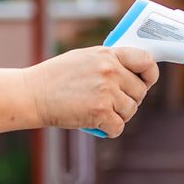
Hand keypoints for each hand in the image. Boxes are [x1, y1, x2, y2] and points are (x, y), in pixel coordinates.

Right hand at [24, 46, 159, 137]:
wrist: (32, 94)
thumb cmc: (57, 77)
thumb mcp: (85, 58)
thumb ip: (109, 62)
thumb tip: (133, 72)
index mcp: (108, 54)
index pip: (145, 59)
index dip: (150, 74)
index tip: (147, 81)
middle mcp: (110, 71)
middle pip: (140, 92)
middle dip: (129, 100)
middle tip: (111, 102)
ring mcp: (106, 91)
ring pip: (131, 111)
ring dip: (118, 116)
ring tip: (99, 111)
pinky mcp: (100, 111)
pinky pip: (118, 127)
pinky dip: (109, 129)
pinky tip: (96, 123)